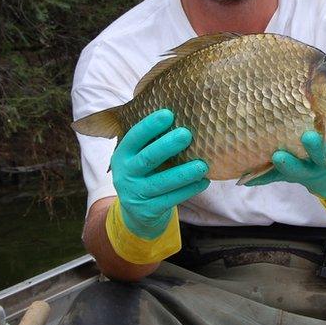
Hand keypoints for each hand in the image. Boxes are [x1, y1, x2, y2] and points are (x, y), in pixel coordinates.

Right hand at [111, 108, 208, 239]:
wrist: (136, 213)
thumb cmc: (145, 174)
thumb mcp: (138, 157)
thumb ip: (150, 140)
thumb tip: (180, 111)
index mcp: (122, 155)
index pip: (134, 138)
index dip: (149, 126)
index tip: (168, 114)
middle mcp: (125, 174)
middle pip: (147, 159)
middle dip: (167, 146)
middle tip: (186, 134)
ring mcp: (136, 194)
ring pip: (162, 183)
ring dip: (184, 173)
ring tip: (202, 165)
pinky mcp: (149, 210)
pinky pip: (172, 199)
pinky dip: (189, 190)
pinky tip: (203, 181)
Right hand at [246, 119, 325, 200]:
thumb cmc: (305, 165)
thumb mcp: (288, 170)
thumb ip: (267, 173)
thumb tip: (239, 178)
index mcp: (303, 171)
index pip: (293, 169)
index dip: (286, 164)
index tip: (277, 156)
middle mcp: (319, 164)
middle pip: (315, 160)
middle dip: (309, 150)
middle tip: (304, 138)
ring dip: (325, 142)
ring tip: (318, 131)